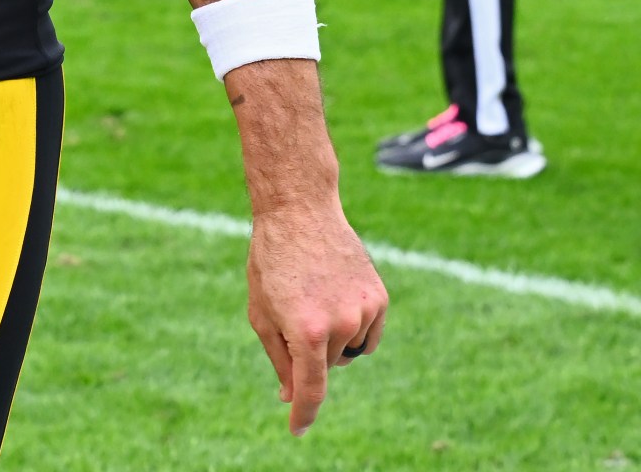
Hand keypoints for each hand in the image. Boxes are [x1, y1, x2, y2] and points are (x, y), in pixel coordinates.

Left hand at [247, 202, 389, 436]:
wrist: (301, 210)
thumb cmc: (272, 261)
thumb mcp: (262, 313)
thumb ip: (280, 359)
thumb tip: (292, 396)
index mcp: (306, 329)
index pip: (311, 389)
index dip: (304, 414)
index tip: (297, 430)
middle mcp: (340, 323)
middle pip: (326, 367)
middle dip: (309, 353)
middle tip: (293, 313)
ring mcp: (363, 310)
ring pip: (348, 351)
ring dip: (332, 339)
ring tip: (314, 298)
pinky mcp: (379, 297)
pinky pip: (367, 336)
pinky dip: (353, 329)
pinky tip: (336, 297)